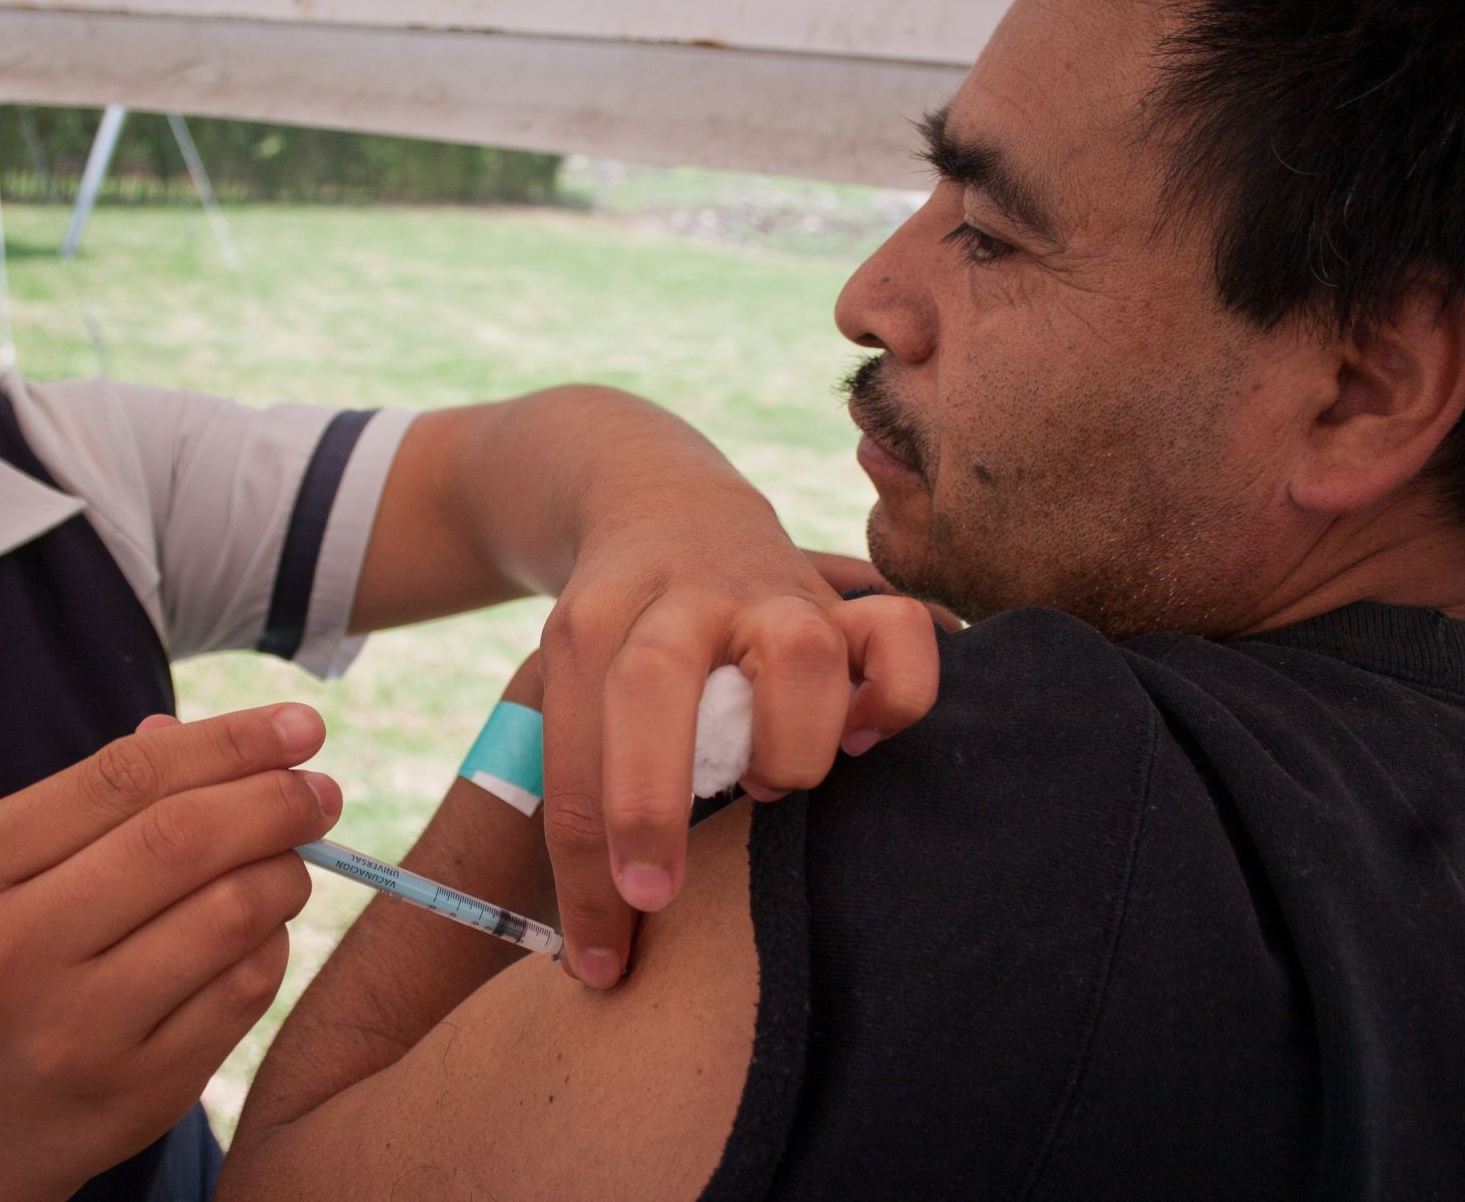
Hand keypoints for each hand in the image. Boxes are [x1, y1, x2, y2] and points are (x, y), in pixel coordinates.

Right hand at [0, 704, 339, 1194]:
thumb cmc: (9, 953)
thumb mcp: (12, 866)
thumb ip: (115, 795)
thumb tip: (256, 738)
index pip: (123, 777)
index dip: (228, 742)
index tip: (303, 726)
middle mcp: (4, 956)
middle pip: (182, 841)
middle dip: (274, 801)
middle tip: (319, 792)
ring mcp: (70, 1033)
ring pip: (231, 914)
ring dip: (285, 873)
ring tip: (289, 863)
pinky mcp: (137, 1089)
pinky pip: (246, 988)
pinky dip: (273, 942)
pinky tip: (262, 932)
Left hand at [539, 526, 938, 989]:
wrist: (660, 503)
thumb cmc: (614, 641)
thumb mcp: (565, 685)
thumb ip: (581, 786)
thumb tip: (598, 961)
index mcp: (589, 624)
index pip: (574, 754)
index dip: (583, 868)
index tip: (597, 959)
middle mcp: (679, 599)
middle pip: (653, 681)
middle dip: (649, 800)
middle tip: (658, 893)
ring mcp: (768, 590)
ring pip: (798, 649)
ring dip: (787, 742)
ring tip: (770, 787)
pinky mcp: (841, 593)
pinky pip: (899, 628)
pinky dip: (895, 694)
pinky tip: (863, 736)